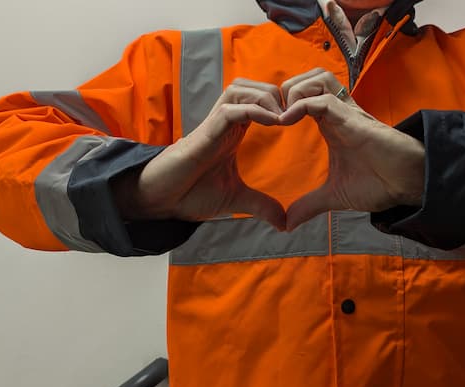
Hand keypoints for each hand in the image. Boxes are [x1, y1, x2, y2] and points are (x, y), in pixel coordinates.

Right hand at [116, 78, 286, 229]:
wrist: (163, 199)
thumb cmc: (192, 193)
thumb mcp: (236, 199)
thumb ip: (261, 205)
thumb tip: (284, 223)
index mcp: (233, 130)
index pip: (259, 100)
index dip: (280, 103)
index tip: (301, 120)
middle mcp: (224, 121)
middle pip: (252, 85)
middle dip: (276, 94)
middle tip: (294, 114)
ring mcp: (213, 123)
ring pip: (241, 88)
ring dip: (265, 97)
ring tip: (283, 117)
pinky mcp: (206, 131)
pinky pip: (232, 109)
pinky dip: (254, 110)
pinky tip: (273, 123)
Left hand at [278, 68, 424, 230]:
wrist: (408, 183)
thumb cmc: (380, 183)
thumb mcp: (335, 196)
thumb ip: (310, 205)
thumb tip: (288, 224)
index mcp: (331, 124)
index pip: (302, 98)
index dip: (282, 105)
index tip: (266, 126)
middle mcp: (337, 112)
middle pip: (306, 79)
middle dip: (283, 91)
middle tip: (270, 116)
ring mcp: (345, 112)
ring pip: (314, 79)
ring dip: (292, 92)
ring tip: (279, 116)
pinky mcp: (352, 116)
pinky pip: (321, 99)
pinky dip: (300, 105)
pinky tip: (285, 121)